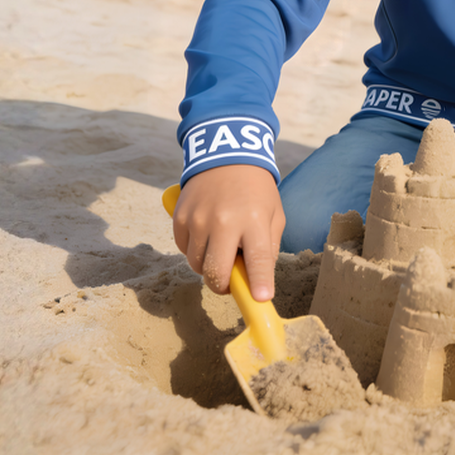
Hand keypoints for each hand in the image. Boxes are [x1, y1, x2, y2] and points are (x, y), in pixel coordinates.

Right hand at [171, 163, 282, 299]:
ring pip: (196, 265)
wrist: (226, 156)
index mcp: (254, 221)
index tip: (260, 299)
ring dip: (208, 266)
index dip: (259, 283)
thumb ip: (267, 249)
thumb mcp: (274, 215)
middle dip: (223, 286)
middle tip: (230, 282)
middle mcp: (224, 221)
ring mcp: (198, 220)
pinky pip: (183, 249)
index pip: (257, 259)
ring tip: (220, 248)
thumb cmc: (256, 191)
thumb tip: (258, 284)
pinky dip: (194, 250)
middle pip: (216, 272)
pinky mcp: (180, 217)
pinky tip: (206, 235)